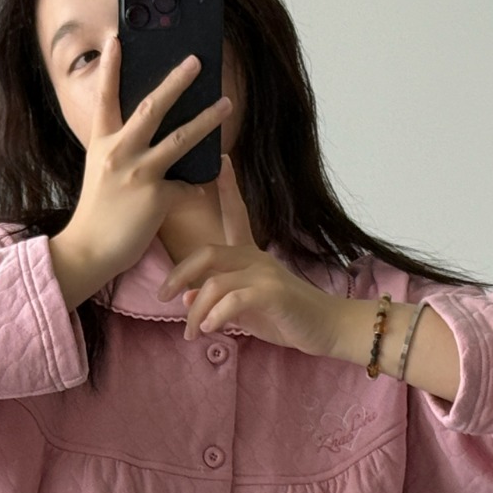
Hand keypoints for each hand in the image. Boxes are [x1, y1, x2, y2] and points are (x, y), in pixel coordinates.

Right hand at [50, 36, 232, 308]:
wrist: (89, 251)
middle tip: (196, 61)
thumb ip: (120, 149)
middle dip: (176, 81)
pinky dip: (199, 186)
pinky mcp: (156, 198)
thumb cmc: (98, 212)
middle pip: (151, 107)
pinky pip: (187, 186)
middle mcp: (118, 152)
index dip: (110, 67)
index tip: (117, 38)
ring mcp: (138, 174)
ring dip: (207, 119)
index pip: (105, 98)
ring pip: (181, 139)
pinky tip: (207, 185)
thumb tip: (149, 132)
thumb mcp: (100, 171)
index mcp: (102, 143)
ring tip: (227, 104)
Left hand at [156, 155, 340, 355]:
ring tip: (192, 332)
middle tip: (163, 297)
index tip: (222, 160)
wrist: (329, 328)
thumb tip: (186, 296)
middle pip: (208, 253)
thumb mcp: (246, 310)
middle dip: (179, 274)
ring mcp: (265, 274)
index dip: (228, 188)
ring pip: (215, 283)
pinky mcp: (273, 294)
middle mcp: (257, 258)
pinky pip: (233, 301)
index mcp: (251, 256)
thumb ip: (218, 301)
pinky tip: (212, 329)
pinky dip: (216, 316)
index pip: (237, 215)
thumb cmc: (289, 317)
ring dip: (197, 311)